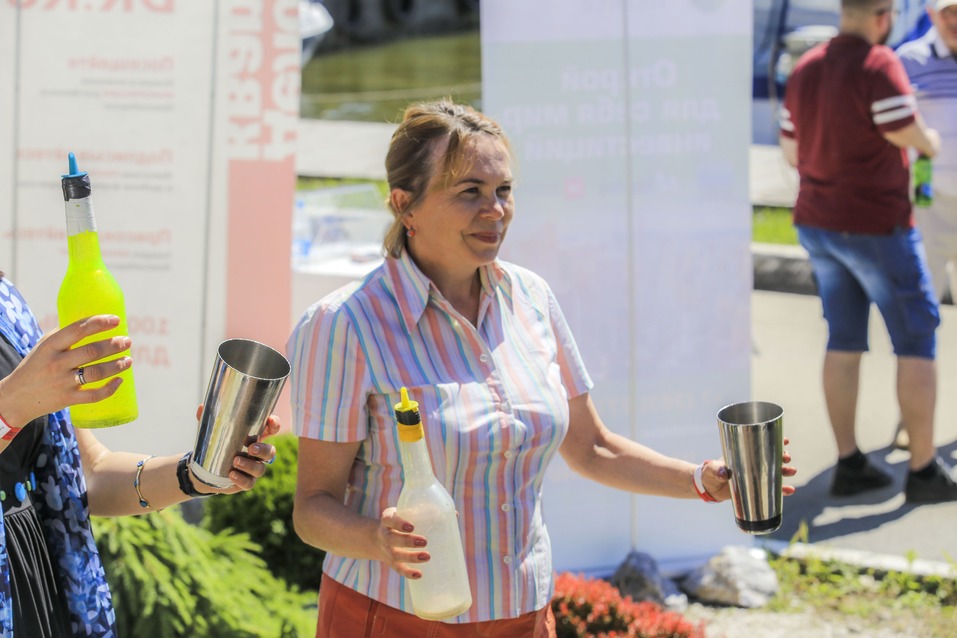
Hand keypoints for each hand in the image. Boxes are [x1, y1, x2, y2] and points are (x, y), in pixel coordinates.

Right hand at [0, 315, 131, 426]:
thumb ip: (64, 336)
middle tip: (127, 341)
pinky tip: (120, 381)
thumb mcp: (44, 347)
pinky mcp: (67, 399)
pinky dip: (109, 389)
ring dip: (116, 365)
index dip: (99, 324)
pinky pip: (93, 395)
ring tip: (129, 360)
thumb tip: (93, 323)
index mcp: (50, 346)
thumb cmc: (35, 366)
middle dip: (113, 345)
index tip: (116, 320)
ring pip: (95, 373)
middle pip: (91, 352)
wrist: (16, 397)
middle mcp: (56, 363)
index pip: (77, 330)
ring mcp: (62, 382)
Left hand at [190, 406, 281, 494]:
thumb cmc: (215, 445)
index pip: (270, 429)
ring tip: (235, 461)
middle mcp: (257, 454)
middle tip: (250, 448)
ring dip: (250, 465)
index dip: (274, 424)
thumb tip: (202, 407)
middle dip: (263, 450)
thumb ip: (208, 420)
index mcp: (253, 438)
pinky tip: (231, 475)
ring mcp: (252, 469)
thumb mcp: (212, 431)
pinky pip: (249, 483)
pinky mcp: (245, 482)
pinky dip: (242, 479)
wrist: (204, 470)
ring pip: (260, 469)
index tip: (270, 420)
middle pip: (270, 451)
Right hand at [375, 507, 429, 578]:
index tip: (412, 526)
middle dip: (407, 541)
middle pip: (392, 539)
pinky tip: (419, 575)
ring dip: (411, 557)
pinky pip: (398, 569)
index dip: (399, 523)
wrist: (377, 538)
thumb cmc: (400, 521)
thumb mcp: (405, 512)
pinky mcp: (390, 562)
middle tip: (424, 541)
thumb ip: (425, 512)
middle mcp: (384, 535)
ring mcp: (386, 550)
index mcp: (388, 519)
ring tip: (427, 556)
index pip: (389, 519)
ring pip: (395, 555)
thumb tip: (454, 514)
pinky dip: (407, 573)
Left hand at [700, 437, 797, 500]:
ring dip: (785, 471)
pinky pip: (772, 490)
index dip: (774, 442)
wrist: (709, 488)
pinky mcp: (756, 489)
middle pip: (773, 458)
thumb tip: (724, 474)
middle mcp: (753, 464)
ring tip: (791, 471)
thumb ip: (716, 470)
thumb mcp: (712, 469)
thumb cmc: (710, 473)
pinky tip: (790, 490)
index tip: (784, 440)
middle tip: (787, 457)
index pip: (761, 445)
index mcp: (744, 454)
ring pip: (775, 473)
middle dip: (783, 457)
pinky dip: (782, 490)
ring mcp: (756, 477)